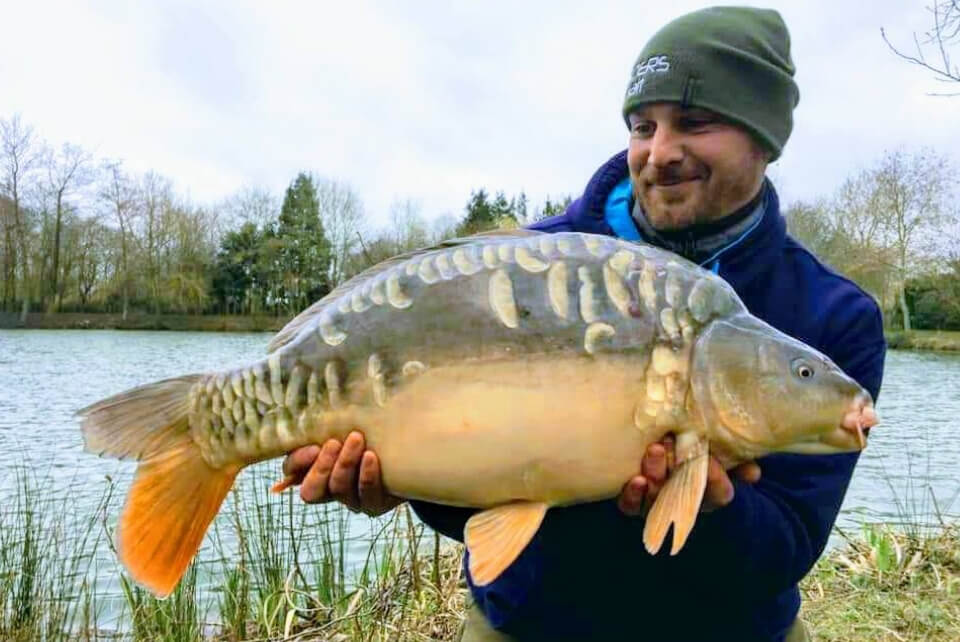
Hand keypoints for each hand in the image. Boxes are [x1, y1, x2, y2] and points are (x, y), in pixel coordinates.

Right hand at [274, 431, 401, 516]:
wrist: (406, 451)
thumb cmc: (368, 435)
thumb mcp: (342, 429)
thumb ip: (323, 427)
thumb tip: (303, 423)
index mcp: (315, 473)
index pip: (293, 474)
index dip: (299, 464)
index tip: (313, 446)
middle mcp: (330, 491)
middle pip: (313, 490)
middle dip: (322, 466)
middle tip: (333, 442)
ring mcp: (352, 500)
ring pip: (339, 489)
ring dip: (345, 463)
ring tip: (356, 439)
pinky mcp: (375, 505)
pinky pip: (367, 495)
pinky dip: (367, 475)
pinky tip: (371, 457)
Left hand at [617, 436, 760, 515]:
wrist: (671, 454)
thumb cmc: (703, 452)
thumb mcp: (724, 454)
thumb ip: (739, 460)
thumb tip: (752, 473)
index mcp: (710, 494)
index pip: (719, 493)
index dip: (717, 480)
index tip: (711, 460)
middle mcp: (683, 503)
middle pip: (682, 496)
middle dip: (677, 472)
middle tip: (670, 445)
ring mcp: (657, 503)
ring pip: (656, 499)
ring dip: (656, 476)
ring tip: (654, 450)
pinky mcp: (634, 500)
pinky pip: (631, 506)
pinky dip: (632, 495)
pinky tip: (636, 480)